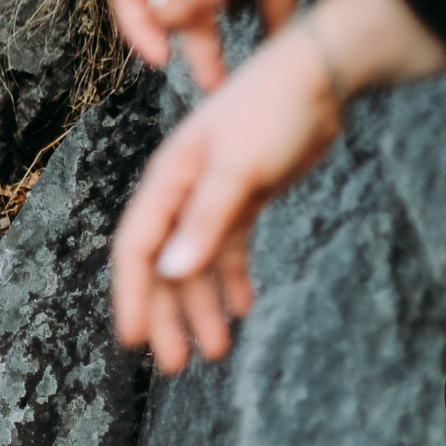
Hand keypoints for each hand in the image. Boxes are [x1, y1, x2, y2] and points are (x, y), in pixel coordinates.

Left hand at [107, 0, 301, 91]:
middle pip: (188, 23)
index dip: (225, 51)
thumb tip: (282, 42)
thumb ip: (276, 9)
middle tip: (214, 86)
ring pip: (164, 10)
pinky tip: (158, 56)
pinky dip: (141, 30)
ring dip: (187, 10)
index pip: (220, 19)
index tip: (234, 86)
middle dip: (201, 57)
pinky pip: (128, 2)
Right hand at [110, 18, 339, 371]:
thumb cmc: (269, 113)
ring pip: (197, 262)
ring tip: (216, 350)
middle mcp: (181, 192)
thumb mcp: (238, 170)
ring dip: (202, 305)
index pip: (137, 248)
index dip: (132, 295)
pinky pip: (228, 249)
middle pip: (164, 264)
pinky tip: (241, 307)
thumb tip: (172, 271)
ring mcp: (211, 197)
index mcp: (167, 182)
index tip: (133, 341)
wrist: (314, 80)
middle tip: (177, 366)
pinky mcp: (242, 198)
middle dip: (168, 315)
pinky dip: (231, 279)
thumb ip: (205, 221)